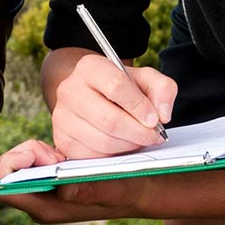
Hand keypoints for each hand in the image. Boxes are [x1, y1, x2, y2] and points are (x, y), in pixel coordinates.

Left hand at [0, 138, 146, 223]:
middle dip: (23, 155)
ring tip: (60, 155)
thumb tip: (62, 189)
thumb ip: (88, 191)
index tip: (36, 156)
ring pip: (16, 164)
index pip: (4, 191)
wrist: (136, 192)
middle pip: (6, 174)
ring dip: (34, 151)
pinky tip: (63, 155)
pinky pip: (29, 160)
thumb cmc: (125, 192)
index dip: (11, 168)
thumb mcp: (112, 190)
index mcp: (45, 209)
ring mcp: (42, 190)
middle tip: (54, 154)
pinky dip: (42, 151)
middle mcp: (38, 201)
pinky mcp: (49, 179)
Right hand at [48, 49, 177, 158]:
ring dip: (129, 146)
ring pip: (103, 141)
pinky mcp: (61, 140)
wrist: (90, 95)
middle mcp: (69, 90)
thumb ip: (162, 89)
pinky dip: (113, 156)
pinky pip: (93, 156)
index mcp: (90, 67)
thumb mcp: (144, 78)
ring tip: (140, 140)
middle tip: (153, 136)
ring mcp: (62, 117)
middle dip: (138, 133)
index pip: (116, 85)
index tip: (154, 119)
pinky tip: (122, 145)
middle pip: (109, 119)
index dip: (139, 106)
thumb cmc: (120, 87)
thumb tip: (163, 114)